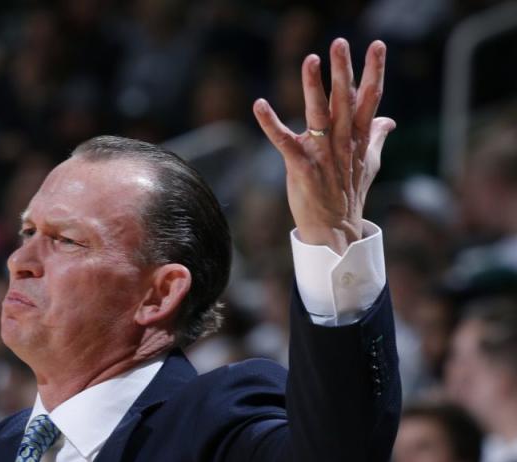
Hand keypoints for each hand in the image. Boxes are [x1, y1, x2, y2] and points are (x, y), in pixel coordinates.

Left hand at [253, 38, 394, 254]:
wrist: (336, 231)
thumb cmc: (349, 194)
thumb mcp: (369, 164)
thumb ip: (376, 138)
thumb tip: (389, 120)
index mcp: (359, 139)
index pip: (370, 99)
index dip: (374, 71)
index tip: (377, 45)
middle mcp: (343, 143)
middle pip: (345, 101)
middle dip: (344, 71)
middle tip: (341, 42)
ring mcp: (323, 155)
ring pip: (319, 115)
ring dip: (314, 87)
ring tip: (311, 60)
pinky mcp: (301, 167)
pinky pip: (284, 141)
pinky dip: (270, 123)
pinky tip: (259, 104)